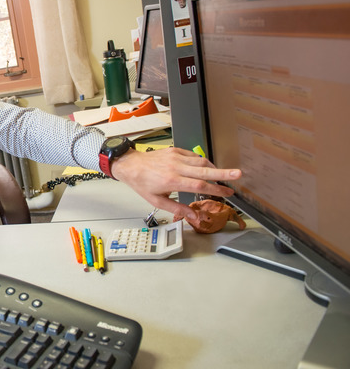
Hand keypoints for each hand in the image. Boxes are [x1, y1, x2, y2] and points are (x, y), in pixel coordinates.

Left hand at [111, 147, 240, 220]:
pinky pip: (193, 155)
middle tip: (238, 174)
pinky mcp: (175, 150)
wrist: (130, 165)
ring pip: (200, 161)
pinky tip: (205, 167)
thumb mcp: (157, 201)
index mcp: (172, 181)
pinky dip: (202, 161)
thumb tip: (194, 217)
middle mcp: (175, 167)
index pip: (199, 186)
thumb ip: (178, 209)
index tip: (228, 192)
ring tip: (223, 174)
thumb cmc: (142, 183)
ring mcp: (175, 157)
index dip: (216, 189)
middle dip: (223, 173)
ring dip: (213, 168)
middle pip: (204, 170)